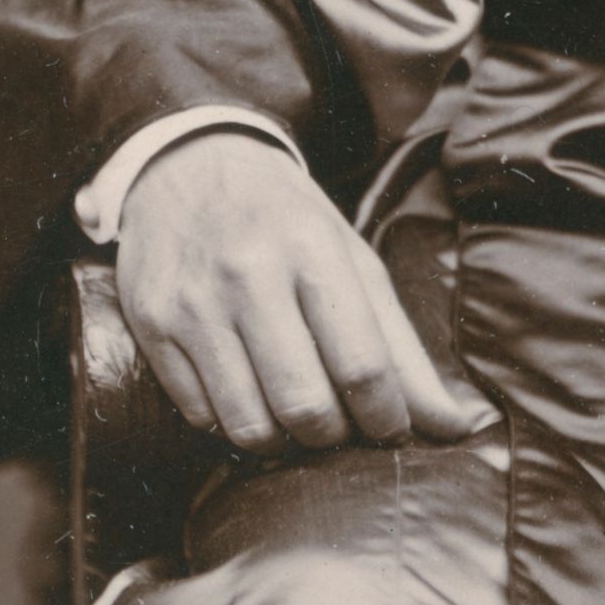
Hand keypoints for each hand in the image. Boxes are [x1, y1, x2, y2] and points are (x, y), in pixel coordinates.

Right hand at [117, 130, 495, 453]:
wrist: (190, 164)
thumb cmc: (287, 221)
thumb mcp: (353, 261)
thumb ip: (401, 348)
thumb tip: (454, 426)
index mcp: (314, 251)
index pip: (362, 365)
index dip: (387, 419)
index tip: (393, 432)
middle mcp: (250, 275)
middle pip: (306, 404)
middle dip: (333, 437)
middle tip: (340, 426)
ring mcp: (194, 302)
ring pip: (248, 423)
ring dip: (282, 441)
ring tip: (293, 416)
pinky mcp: (151, 325)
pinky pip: (200, 415)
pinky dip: (231, 423)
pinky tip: (246, 394)